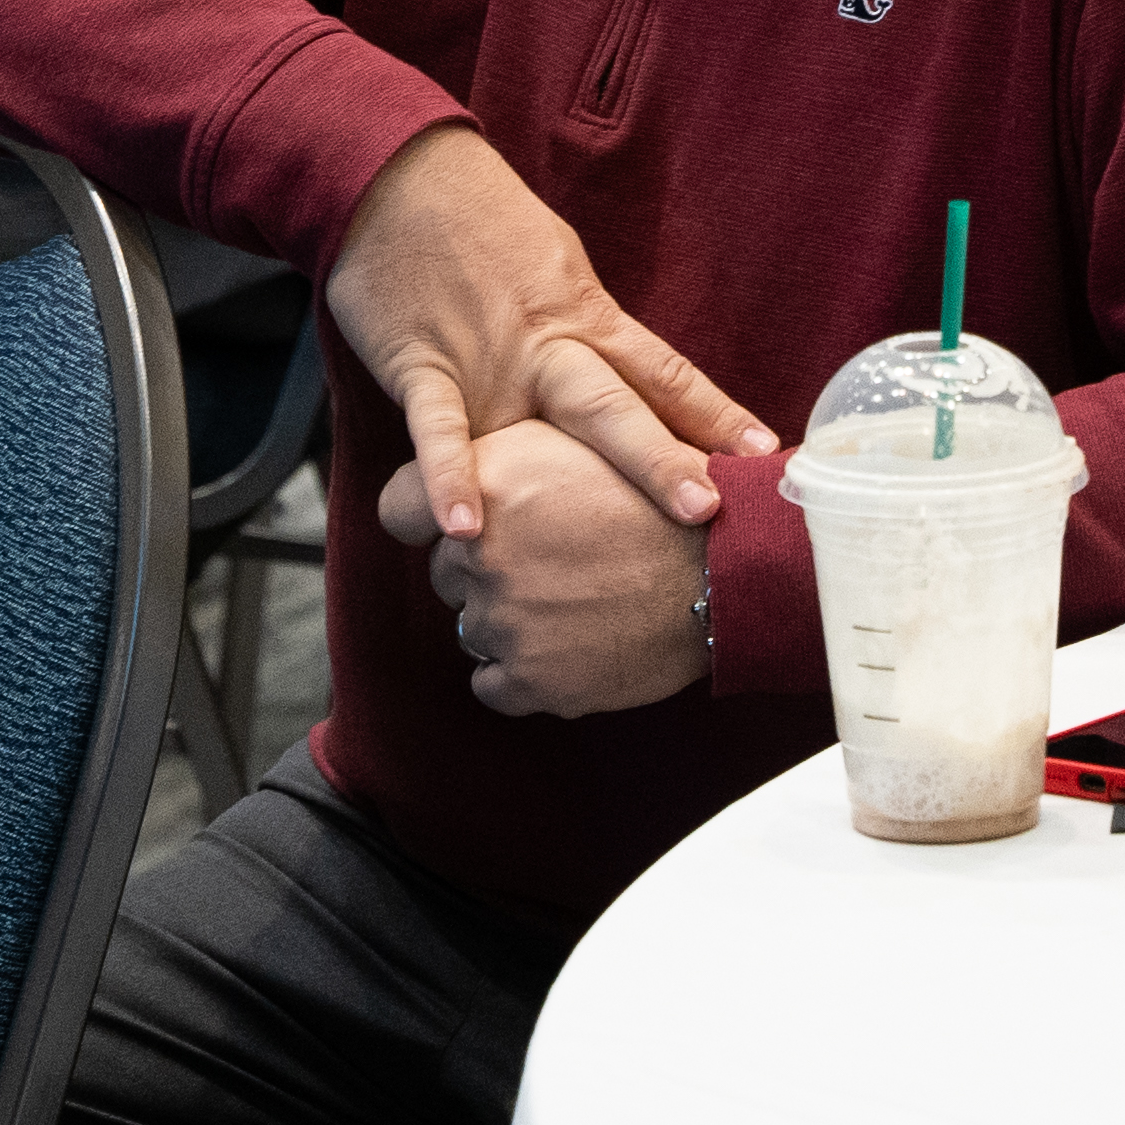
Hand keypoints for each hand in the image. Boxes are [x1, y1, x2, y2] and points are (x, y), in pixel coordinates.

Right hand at [325, 125, 764, 535]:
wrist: (395, 175)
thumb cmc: (479, 219)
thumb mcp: (554, 264)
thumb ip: (586, 331)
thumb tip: (627, 385)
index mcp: (585, 315)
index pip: (662, 373)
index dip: (714, 414)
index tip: (767, 455)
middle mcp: (545, 344)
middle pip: (615, 405)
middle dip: (664, 458)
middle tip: (714, 507)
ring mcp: (486, 359)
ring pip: (536, 425)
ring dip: (567, 479)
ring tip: (608, 534)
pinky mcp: (421, 366)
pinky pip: (439, 429)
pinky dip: (449, 476)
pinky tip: (466, 525)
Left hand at [378, 424, 711, 717]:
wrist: (725, 567)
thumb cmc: (665, 496)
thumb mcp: (582, 439)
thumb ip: (508, 455)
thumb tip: (460, 472)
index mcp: (489, 482)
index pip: (399, 507)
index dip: (425, 518)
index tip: (454, 528)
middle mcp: (482, 551)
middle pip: (445, 573)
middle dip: (487, 571)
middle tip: (553, 563)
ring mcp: (503, 619)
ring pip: (472, 628)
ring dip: (510, 622)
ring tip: (575, 602)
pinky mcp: (529, 678)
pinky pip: (491, 685)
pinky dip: (520, 675)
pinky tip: (567, 647)